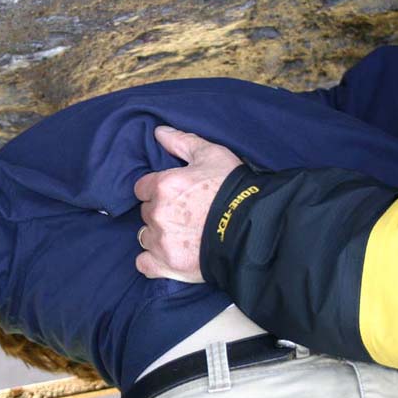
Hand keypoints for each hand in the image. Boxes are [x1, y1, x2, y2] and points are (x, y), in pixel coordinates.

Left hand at [133, 127, 242, 282]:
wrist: (254, 228)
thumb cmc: (234, 189)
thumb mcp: (212, 155)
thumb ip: (182, 142)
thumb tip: (158, 132)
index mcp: (163, 186)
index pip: (142, 188)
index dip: (157, 190)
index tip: (174, 194)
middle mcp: (157, 214)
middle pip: (146, 213)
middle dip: (161, 212)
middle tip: (185, 214)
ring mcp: (161, 242)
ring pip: (145, 237)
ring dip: (158, 235)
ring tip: (183, 235)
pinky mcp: (167, 265)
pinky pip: (144, 264)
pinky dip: (153, 261)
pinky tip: (168, 255)